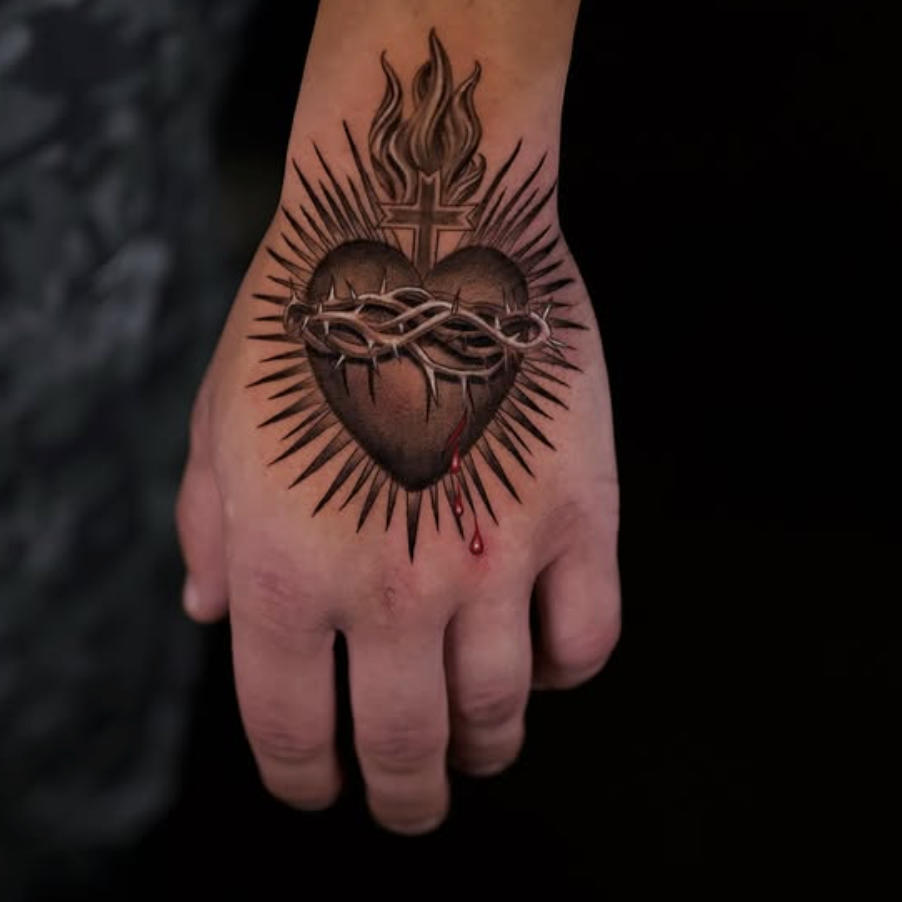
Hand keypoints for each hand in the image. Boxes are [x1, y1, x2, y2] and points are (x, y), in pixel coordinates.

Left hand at [176, 39, 619, 833]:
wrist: (416, 217)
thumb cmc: (304, 313)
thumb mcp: (218, 421)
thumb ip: (209, 531)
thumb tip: (210, 615)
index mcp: (281, 571)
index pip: (294, 735)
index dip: (309, 782)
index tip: (323, 787)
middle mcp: (386, 584)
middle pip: (405, 750)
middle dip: (402, 794)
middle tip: (409, 799)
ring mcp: (492, 554)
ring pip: (499, 715)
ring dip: (482, 746)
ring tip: (475, 740)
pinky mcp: (578, 513)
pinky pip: (585, 641)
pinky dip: (560, 668)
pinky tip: (538, 648)